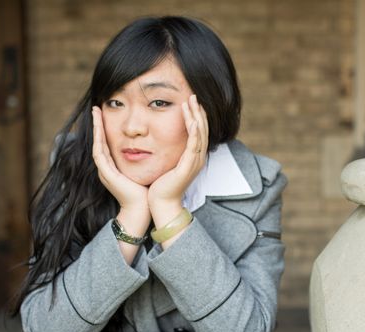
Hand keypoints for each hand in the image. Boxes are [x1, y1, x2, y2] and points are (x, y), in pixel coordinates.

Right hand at [92, 106, 150, 231]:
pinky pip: (100, 156)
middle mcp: (106, 168)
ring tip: (96, 114)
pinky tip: (99, 130)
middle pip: (99, 142)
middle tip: (96, 108)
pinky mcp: (107, 176)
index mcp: (114, 167)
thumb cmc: (145, 192)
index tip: (105, 113)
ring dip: (96, 129)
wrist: (142, 210)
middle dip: (97, 125)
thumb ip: (142, 159)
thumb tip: (151, 146)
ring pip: (97, 146)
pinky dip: (99, 142)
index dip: (105, 128)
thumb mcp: (143, 170)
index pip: (106, 143)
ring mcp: (105, 172)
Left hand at [147, 94, 208, 226]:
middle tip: (193, 96)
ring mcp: (195, 162)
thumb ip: (169, 151)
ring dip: (197, 116)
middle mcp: (198, 158)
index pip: (199, 131)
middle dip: (198, 112)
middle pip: (203, 129)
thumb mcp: (167, 163)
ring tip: (192, 102)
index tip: (190, 102)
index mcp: (193, 156)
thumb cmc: (161, 185)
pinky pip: (195, 145)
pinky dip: (195, 131)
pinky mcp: (189, 166)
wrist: (161, 204)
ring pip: (200, 134)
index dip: (196, 116)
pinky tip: (193, 120)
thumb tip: (161, 139)